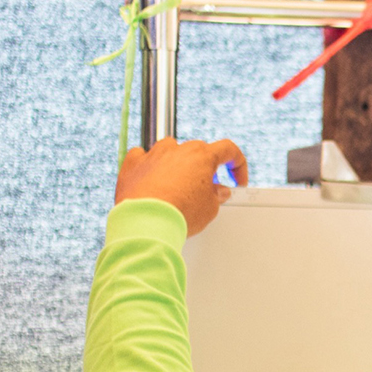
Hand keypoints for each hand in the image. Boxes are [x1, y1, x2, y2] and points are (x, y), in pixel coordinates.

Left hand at [115, 138, 247, 235]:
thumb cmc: (179, 213)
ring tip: (177, 187)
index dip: (237, 164)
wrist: (145, 221)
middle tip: (206, 189)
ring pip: (170, 150)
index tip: (235, 179)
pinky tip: (152, 181)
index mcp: (202, 156)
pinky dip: (149, 166)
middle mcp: (177, 149)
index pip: (228, 150)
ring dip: (177, 164)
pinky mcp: (133, 163)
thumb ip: (216, 195)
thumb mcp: (210, 208)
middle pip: (198, 150)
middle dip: (205, 168)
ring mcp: (153, 154)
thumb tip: (217, 191)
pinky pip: (143, 156)